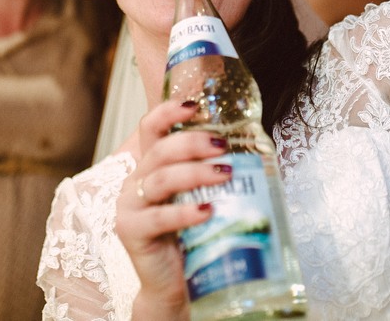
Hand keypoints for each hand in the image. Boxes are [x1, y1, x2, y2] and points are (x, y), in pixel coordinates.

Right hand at [116, 99, 231, 319]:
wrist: (174, 284)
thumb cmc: (193, 235)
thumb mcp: (202, 196)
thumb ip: (214, 172)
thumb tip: (259, 148)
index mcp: (152, 165)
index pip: (151, 127)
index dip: (168, 112)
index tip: (194, 105)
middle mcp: (136, 179)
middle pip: (160, 149)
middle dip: (193, 143)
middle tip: (222, 147)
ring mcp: (130, 205)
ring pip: (160, 178)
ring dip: (195, 172)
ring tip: (225, 174)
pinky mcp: (131, 231)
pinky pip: (158, 217)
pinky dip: (184, 212)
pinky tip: (207, 210)